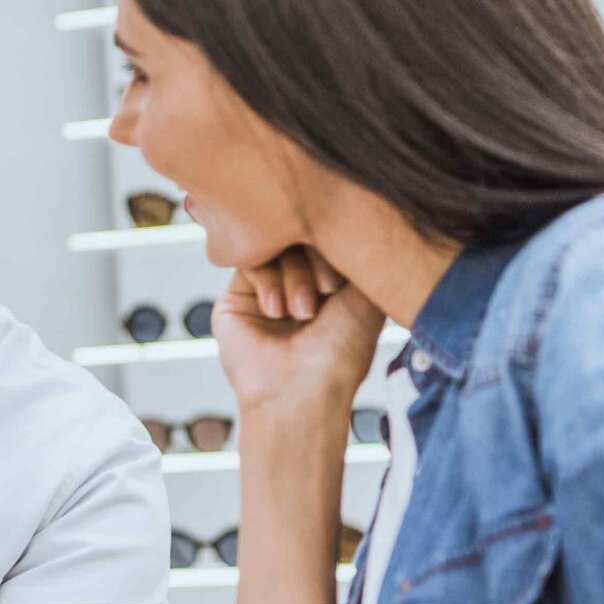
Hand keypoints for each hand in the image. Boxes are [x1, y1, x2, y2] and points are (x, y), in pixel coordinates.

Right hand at [216, 247, 385, 412]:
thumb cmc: (341, 351)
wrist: (301, 390)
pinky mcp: (237, 297)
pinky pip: (251, 262)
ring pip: (276, 247)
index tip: (344, 279)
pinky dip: (268, 281)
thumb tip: (345, 212)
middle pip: (302, 235)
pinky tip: (276, 312)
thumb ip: (359, 250)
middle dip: (316, 259)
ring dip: (295, 277)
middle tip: (328, 291)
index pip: (332, 237)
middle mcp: (302, 282)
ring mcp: (269, 288)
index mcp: (336, 282)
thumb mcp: (366, 294)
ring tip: (302, 313)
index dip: (337, 243)